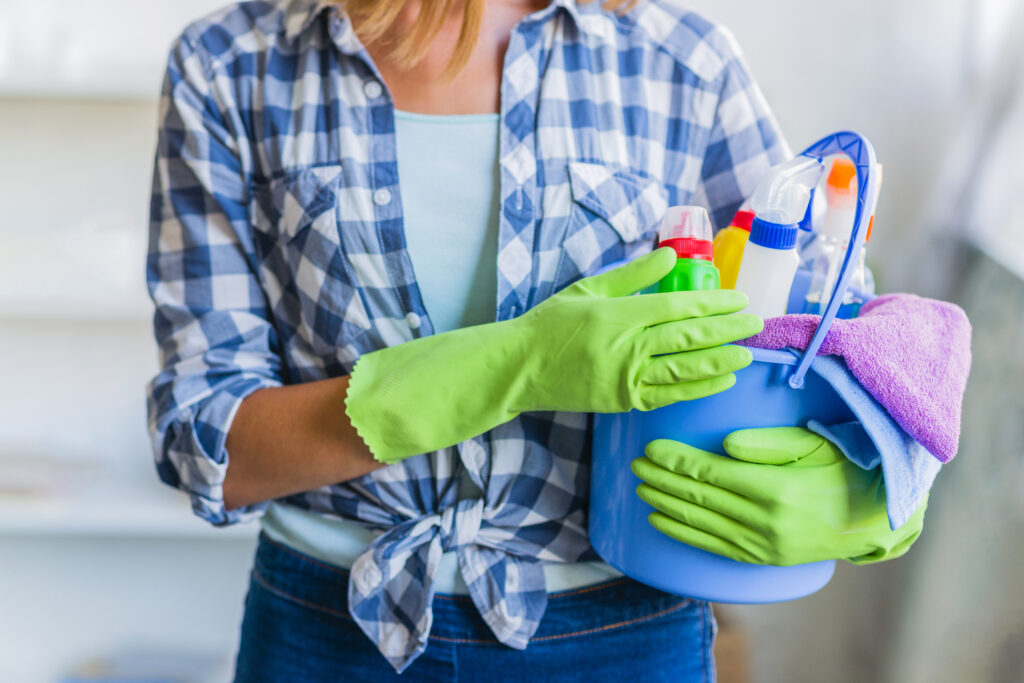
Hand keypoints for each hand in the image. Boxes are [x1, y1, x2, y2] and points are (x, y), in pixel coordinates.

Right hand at [512, 247, 762, 412]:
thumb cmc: (551, 324)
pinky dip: (698, 388)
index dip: (712, 303)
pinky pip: (669, 395)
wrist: (519, 368)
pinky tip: (720, 379)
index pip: (677, 308)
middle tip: (756, 323)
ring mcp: (625, 379)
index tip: (739, 298)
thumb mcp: (589, 289)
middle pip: (688, 338)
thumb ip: (633, 274)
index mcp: (617, 316)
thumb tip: (672, 256)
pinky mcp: (623, 402)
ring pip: (684, 370)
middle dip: (727, 330)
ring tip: (747, 353)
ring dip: (720, 361)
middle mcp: (625, 349)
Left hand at [630, 427, 925, 564]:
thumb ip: (768, 443)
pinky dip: (683, 533)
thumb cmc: (844, 469)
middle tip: (636, 465)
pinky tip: (660, 520)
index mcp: (777, 488)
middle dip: (663, 480)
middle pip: (700, 497)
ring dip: (666, 504)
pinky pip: (713, 546)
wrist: (874, 518)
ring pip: (701, 522)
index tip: (651, 448)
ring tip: (641, 488)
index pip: (712, 472)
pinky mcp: (763, 558)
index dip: (677, 461)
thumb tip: (725, 445)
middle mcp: (766, 521)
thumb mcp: (814, 445)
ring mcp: (764, 544)